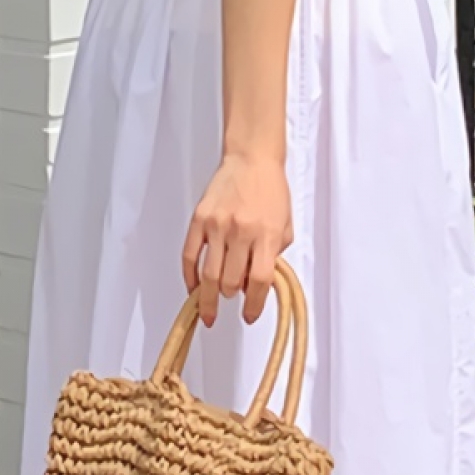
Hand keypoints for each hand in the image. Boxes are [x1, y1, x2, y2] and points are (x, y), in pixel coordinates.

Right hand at [182, 152, 292, 325]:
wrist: (252, 159)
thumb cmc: (270, 192)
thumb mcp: (284, 227)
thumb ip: (273, 257)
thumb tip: (254, 285)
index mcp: (267, 235)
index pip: (259, 281)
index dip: (254, 304)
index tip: (249, 315)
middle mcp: (241, 231)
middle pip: (230, 281)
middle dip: (230, 296)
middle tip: (231, 298)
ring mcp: (217, 225)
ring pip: (209, 274)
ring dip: (209, 296)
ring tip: (209, 307)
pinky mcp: (199, 219)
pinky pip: (189, 256)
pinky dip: (190, 277)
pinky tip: (194, 288)